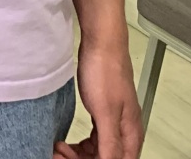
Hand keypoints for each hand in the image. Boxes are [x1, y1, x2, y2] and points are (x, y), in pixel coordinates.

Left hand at [55, 41, 141, 158]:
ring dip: (79, 155)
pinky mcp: (103, 112)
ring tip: (60, 148)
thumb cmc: (105, 70)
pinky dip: (81, 145)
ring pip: (99, 151)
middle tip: (60, 154)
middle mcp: (126, 130)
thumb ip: (110, 141)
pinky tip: (69, 143)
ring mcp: (114, 121)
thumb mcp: (105, 111)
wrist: (101, 42)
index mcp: (131, 133)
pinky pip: (95, 139)